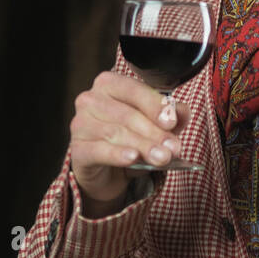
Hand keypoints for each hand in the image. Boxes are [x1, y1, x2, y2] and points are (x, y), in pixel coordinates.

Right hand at [69, 70, 193, 206]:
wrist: (108, 172)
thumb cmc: (131, 141)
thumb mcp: (156, 127)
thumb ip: (171, 117)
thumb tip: (181, 111)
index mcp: (109, 85)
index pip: (133, 90)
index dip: (154, 105)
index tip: (172, 122)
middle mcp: (90, 100)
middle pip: (127, 115)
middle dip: (154, 133)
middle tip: (173, 148)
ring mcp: (80, 124)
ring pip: (116, 133)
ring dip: (142, 146)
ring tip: (162, 158)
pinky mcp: (77, 150)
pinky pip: (99, 150)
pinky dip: (117, 154)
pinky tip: (132, 158)